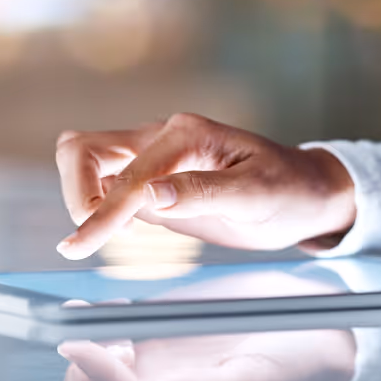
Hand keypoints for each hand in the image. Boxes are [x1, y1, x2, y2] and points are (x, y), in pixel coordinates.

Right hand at [54, 114, 354, 259]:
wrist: (305, 193)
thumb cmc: (288, 189)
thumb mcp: (256, 194)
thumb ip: (204, 193)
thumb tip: (150, 196)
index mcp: (187, 134)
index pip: (129, 176)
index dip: (103, 213)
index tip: (80, 246)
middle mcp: (163, 136)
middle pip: (85, 149)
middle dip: (75, 192)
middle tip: (88, 240)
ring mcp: (153, 155)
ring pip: (87, 159)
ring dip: (79, 195)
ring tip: (95, 237)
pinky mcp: (152, 177)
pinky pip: (105, 180)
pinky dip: (94, 203)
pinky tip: (112, 231)